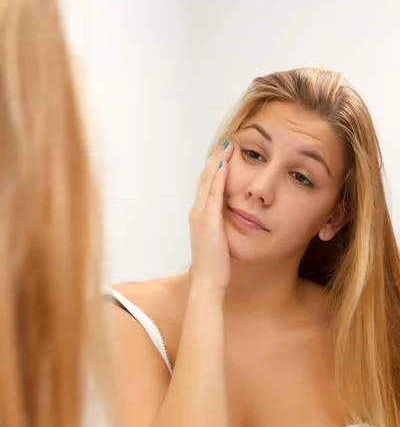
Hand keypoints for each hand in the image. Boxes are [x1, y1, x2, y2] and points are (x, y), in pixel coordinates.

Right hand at [189, 141, 233, 292]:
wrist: (206, 281)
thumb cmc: (212, 266)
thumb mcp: (215, 242)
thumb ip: (218, 229)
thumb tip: (224, 223)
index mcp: (198, 217)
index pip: (205, 188)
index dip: (213, 170)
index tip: (222, 157)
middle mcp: (196, 213)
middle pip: (204, 180)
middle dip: (214, 161)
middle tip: (225, 145)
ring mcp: (201, 216)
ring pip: (208, 183)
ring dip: (217, 164)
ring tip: (226, 148)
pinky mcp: (209, 222)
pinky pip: (214, 194)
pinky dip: (218, 179)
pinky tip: (225, 166)